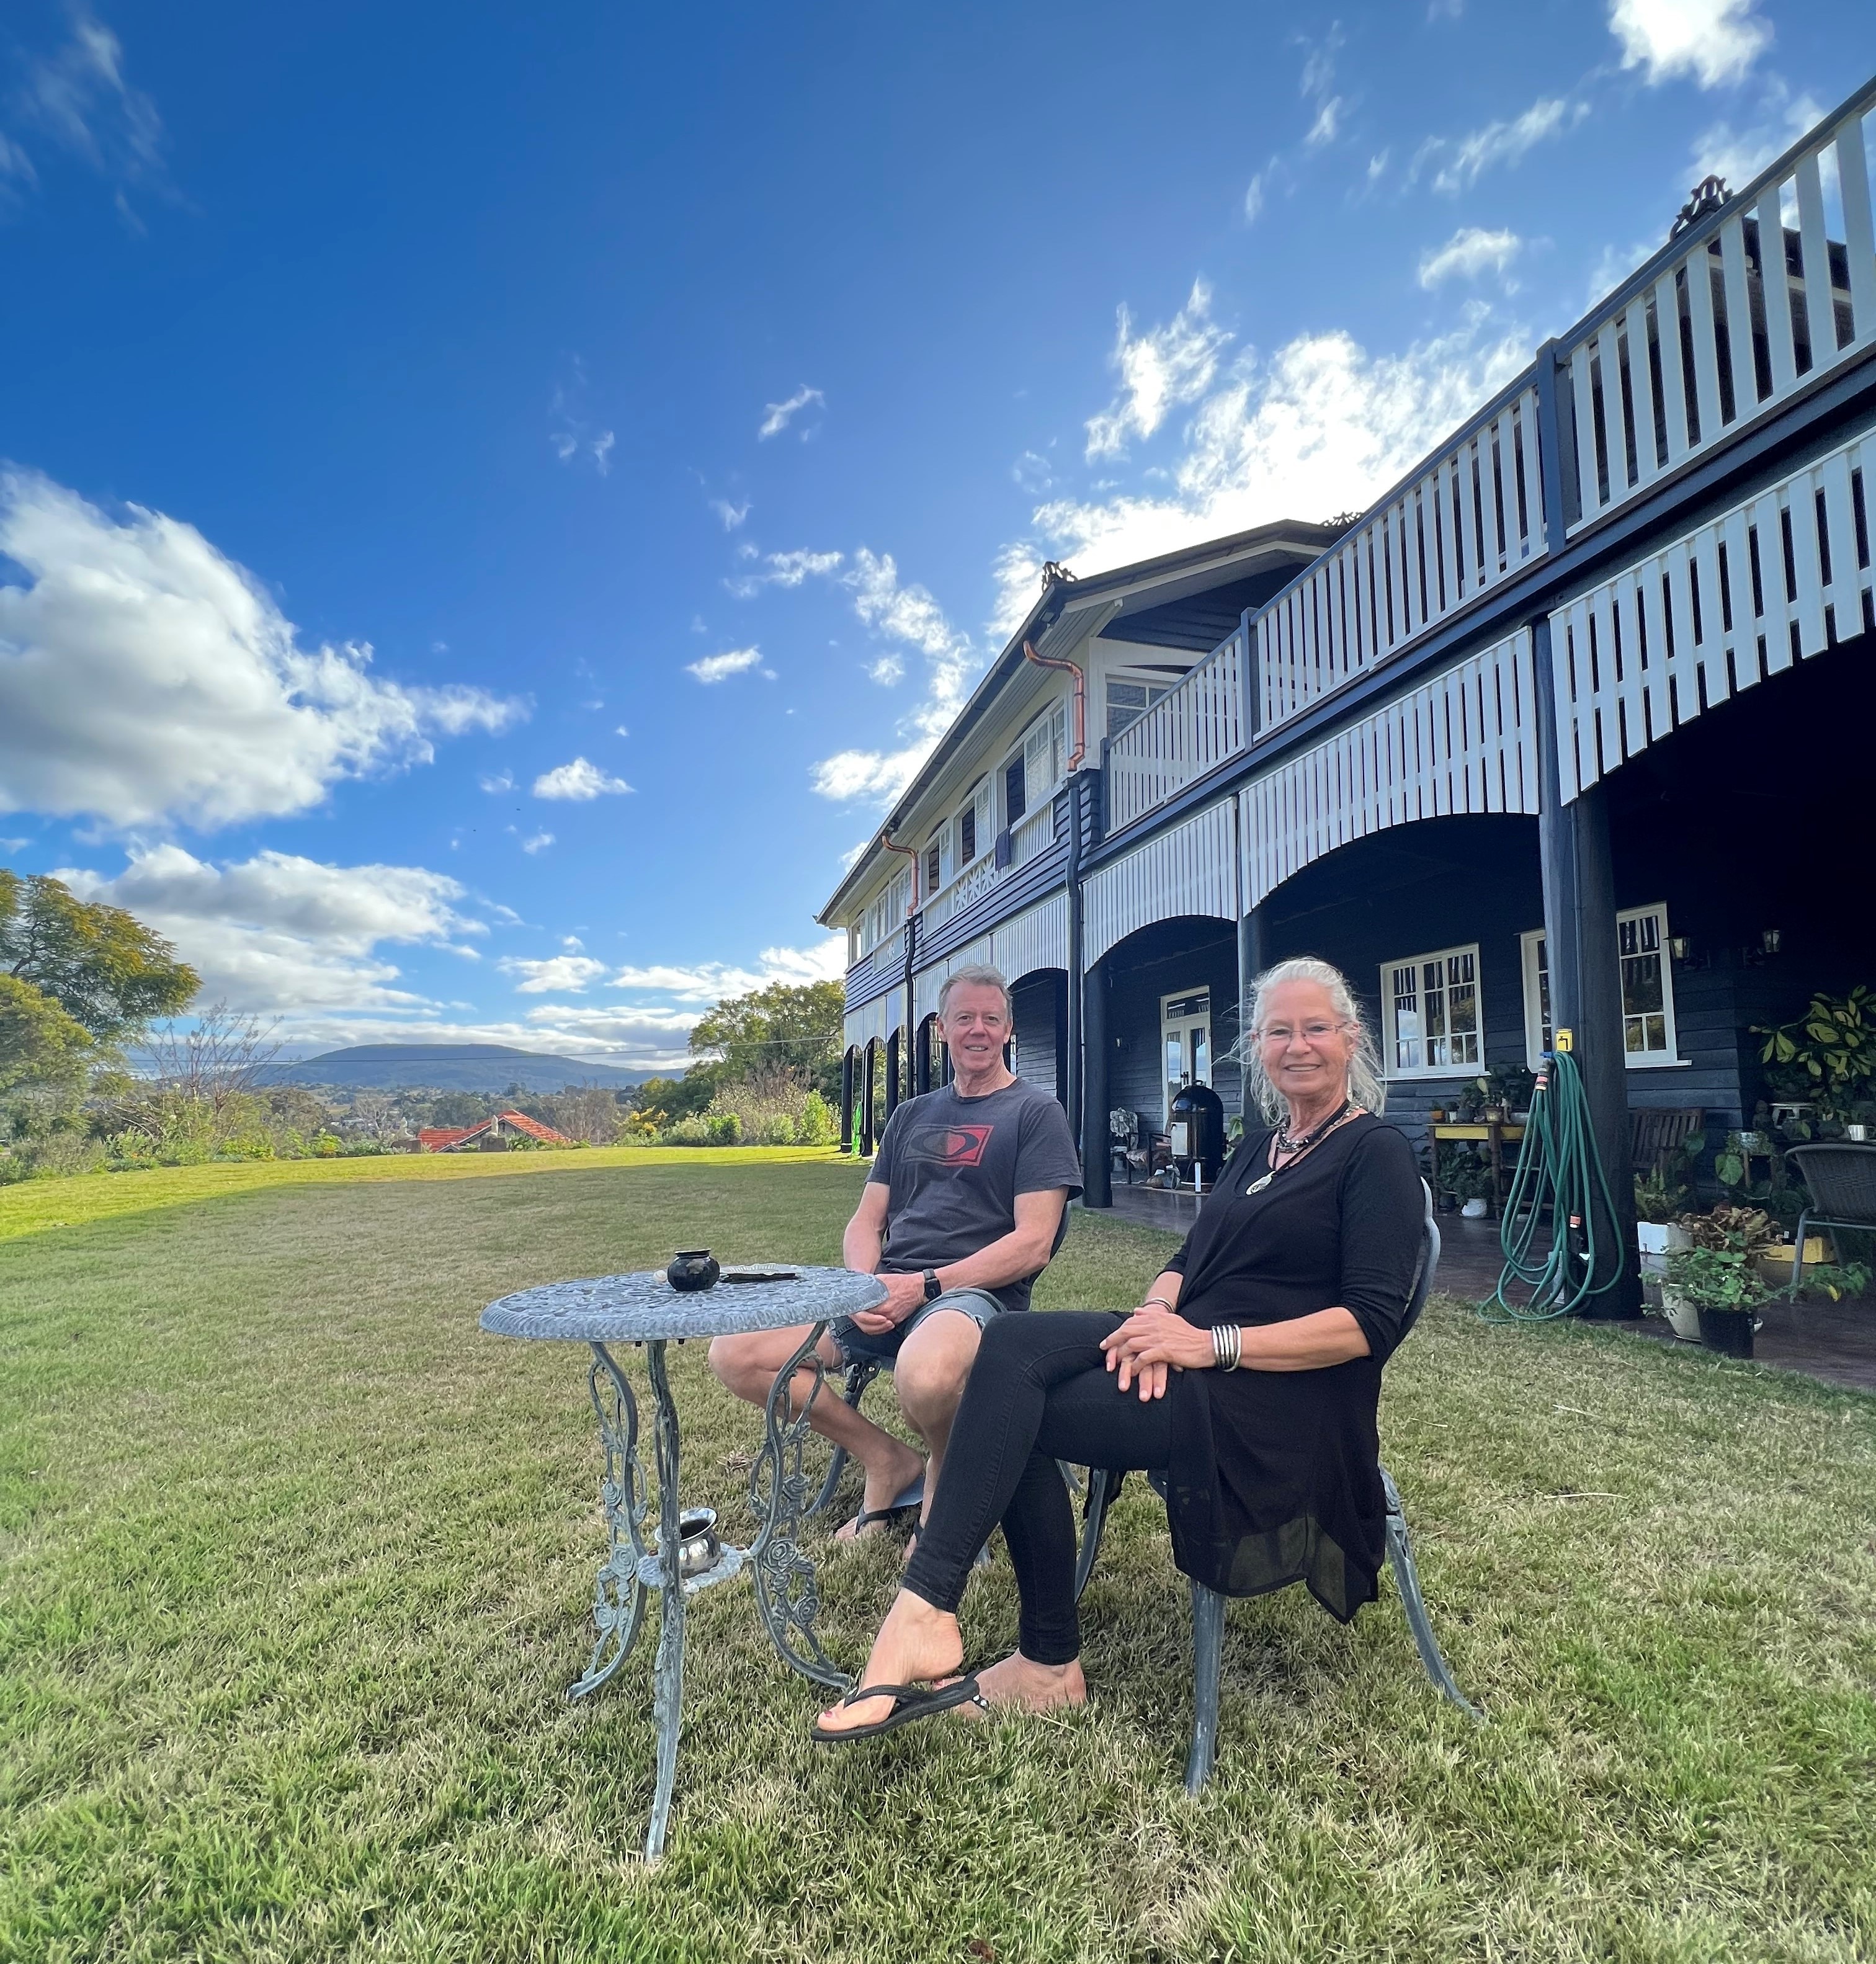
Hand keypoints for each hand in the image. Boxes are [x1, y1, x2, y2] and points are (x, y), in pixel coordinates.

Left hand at [847, 1270, 927, 1333]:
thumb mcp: (882, 1279)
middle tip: (857, 1315)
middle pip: (866, 1324)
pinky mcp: (896, 1321)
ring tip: (864, 1318)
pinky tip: (874, 1321)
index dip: (855, 1313)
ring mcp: (892, 1319)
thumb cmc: (900, 1282)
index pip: (861, 1315)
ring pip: (873, 1329)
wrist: (919, 1288)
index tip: (853, 1309)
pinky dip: (876, 1326)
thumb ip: (869, 1286)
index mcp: (880, 1304)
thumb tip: (857, 1288)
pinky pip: (882, 1328)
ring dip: (868, 1325)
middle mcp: (885, 1314)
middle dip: (860, 1320)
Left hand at [1099, 1305, 1214, 1391]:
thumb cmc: (1188, 1334)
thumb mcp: (1169, 1319)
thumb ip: (1151, 1315)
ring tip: (1115, 1366)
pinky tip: (1132, 1372)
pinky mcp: (1164, 1350)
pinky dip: (1135, 1366)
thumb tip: (1135, 1311)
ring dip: (1122, 1356)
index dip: (1116, 1332)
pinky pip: (1143, 1358)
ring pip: (1131, 1345)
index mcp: (1155, 1317)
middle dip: (1112, 1342)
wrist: (1206, 1344)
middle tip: (1103, 1351)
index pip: (1129, 1323)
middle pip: (1126, 1332)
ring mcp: (1158, 1337)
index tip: (1106, 1342)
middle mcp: (1154, 1325)